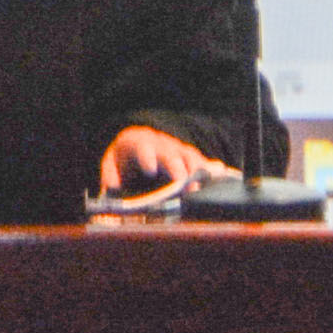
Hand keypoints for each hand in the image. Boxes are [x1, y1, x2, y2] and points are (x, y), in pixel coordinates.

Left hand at [96, 124, 223, 201]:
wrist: (139, 146)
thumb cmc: (125, 161)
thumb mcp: (112, 167)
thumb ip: (111, 178)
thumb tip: (112, 190)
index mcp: (138, 142)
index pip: (142, 146)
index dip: (146, 157)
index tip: (150, 170)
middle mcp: (160, 143)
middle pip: (169, 153)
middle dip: (176, 168)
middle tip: (182, 183)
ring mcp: (178, 149)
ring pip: (189, 155)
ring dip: (196, 170)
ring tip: (200, 186)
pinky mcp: (191, 159)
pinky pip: (202, 162)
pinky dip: (211, 169)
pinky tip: (221, 174)